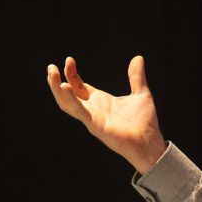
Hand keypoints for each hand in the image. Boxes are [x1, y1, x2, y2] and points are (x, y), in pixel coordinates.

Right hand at [47, 55, 167, 173]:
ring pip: (67, 104)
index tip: (69, 60)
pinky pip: (79, 112)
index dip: (71, 73)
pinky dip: (71, 100)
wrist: (150, 143)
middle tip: (50, 67)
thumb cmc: (144, 123)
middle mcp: (92, 110)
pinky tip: (65, 87)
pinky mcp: (95, 126)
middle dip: (56, 81)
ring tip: (52, 74)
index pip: (78, 85)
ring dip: (57, 89)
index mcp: (99, 101)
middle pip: (67, 94)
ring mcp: (92, 118)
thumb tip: (138, 57)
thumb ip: (136, 77)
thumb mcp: (141, 94)